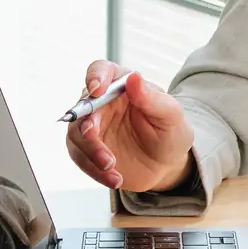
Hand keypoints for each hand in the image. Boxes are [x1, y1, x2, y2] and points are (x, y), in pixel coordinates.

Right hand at [63, 60, 195, 193]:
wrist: (167, 165)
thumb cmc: (171, 133)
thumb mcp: (171, 115)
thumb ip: (152, 98)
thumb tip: (134, 78)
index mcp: (122, 85)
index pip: (101, 70)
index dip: (95, 76)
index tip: (96, 89)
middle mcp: (102, 103)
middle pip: (82, 106)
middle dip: (86, 121)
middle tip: (94, 135)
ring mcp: (93, 128)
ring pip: (77, 134)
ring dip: (90, 151)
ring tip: (111, 165)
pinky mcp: (88, 151)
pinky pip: (82, 159)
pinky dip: (95, 170)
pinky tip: (114, 178)